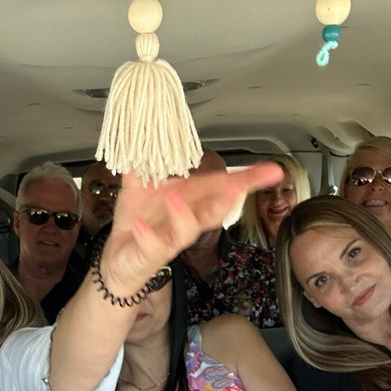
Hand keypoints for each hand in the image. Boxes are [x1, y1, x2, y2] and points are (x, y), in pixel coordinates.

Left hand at [99, 163, 284, 294]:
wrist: (120, 259)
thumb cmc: (137, 222)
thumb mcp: (139, 186)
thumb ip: (143, 159)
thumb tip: (145, 130)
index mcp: (190, 201)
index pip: (222, 188)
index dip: (247, 179)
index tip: (271, 171)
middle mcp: (186, 221)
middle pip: (215, 210)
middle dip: (227, 197)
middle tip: (238, 185)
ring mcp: (170, 238)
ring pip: (187, 230)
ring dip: (184, 215)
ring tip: (175, 198)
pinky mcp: (150, 253)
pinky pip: (152, 246)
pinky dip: (147, 236)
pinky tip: (140, 226)